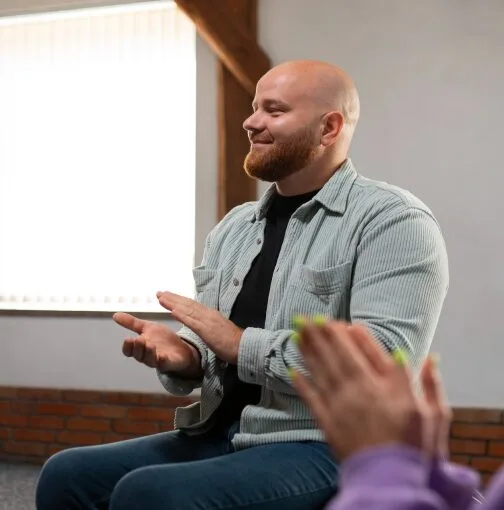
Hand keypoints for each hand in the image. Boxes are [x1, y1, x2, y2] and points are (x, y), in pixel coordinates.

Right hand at [113, 312, 201, 376]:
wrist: (182, 347)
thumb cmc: (163, 340)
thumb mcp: (147, 328)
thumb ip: (132, 323)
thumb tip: (115, 315)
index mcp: (140, 348)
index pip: (129, 351)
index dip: (127, 347)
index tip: (127, 338)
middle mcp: (147, 356)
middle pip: (138, 356)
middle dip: (137, 348)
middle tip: (138, 339)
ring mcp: (158, 361)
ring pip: (150, 361)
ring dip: (148, 353)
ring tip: (149, 344)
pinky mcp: (170, 363)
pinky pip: (165, 364)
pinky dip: (163, 360)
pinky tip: (162, 356)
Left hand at [156, 291, 242, 363]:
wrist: (244, 346)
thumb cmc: (233, 342)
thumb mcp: (219, 330)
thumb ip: (209, 325)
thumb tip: (201, 324)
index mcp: (211, 315)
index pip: (192, 305)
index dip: (180, 300)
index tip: (169, 296)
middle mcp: (208, 314)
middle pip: (187, 304)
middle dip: (173, 298)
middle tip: (159, 292)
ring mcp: (207, 321)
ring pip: (187, 309)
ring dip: (173, 303)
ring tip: (161, 297)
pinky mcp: (207, 330)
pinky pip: (191, 321)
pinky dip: (181, 315)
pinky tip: (172, 311)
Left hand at [291, 321, 448, 460]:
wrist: (391, 481)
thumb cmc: (415, 448)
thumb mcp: (433, 414)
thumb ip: (428, 384)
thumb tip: (427, 357)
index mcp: (385, 387)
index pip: (368, 353)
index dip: (353, 336)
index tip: (342, 322)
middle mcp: (360, 391)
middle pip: (339, 356)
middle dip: (323, 335)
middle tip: (309, 317)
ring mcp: (341, 406)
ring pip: (322, 371)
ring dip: (309, 350)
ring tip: (299, 331)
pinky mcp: (328, 423)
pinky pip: (311, 399)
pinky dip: (301, 383)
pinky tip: (291, 369)